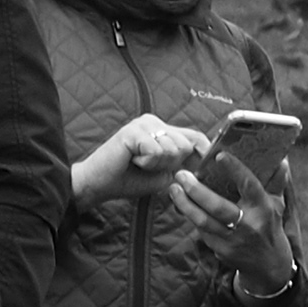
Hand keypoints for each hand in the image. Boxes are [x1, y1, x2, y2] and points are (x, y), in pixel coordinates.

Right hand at [71, 112, 207, 208]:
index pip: (195, 136)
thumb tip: (208, 160)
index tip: (206, 167)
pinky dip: (146, 163)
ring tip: (138, 163)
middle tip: (148, 166)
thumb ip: (183, 162)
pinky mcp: (132, 131)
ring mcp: (142, 124)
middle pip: (186, 145)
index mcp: (162, 129)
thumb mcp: (165, 172)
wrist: (99, 185)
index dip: (205, 152)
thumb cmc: (130, 179)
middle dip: (172, 164)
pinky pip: (156, 152)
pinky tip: (131, 160)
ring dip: (157, 165)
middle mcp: (153, 121)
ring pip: (172, 149)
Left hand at [172, 148, 298, 291]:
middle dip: (196, 190)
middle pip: (218, 207)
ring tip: (173, 188)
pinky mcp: (221, 250)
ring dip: (185, 204)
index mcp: (263, 208)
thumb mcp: (276, 204)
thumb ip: (276, 181)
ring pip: (204, 221)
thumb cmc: (269, 225)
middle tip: (181, 174)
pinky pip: (201, 231)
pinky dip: (190, 216)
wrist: (269, 265)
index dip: (235, 170)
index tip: (219, 156)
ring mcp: (233, 239)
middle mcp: (248, 224)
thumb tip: (280, 159)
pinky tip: (181, 204)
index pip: (249, 186)